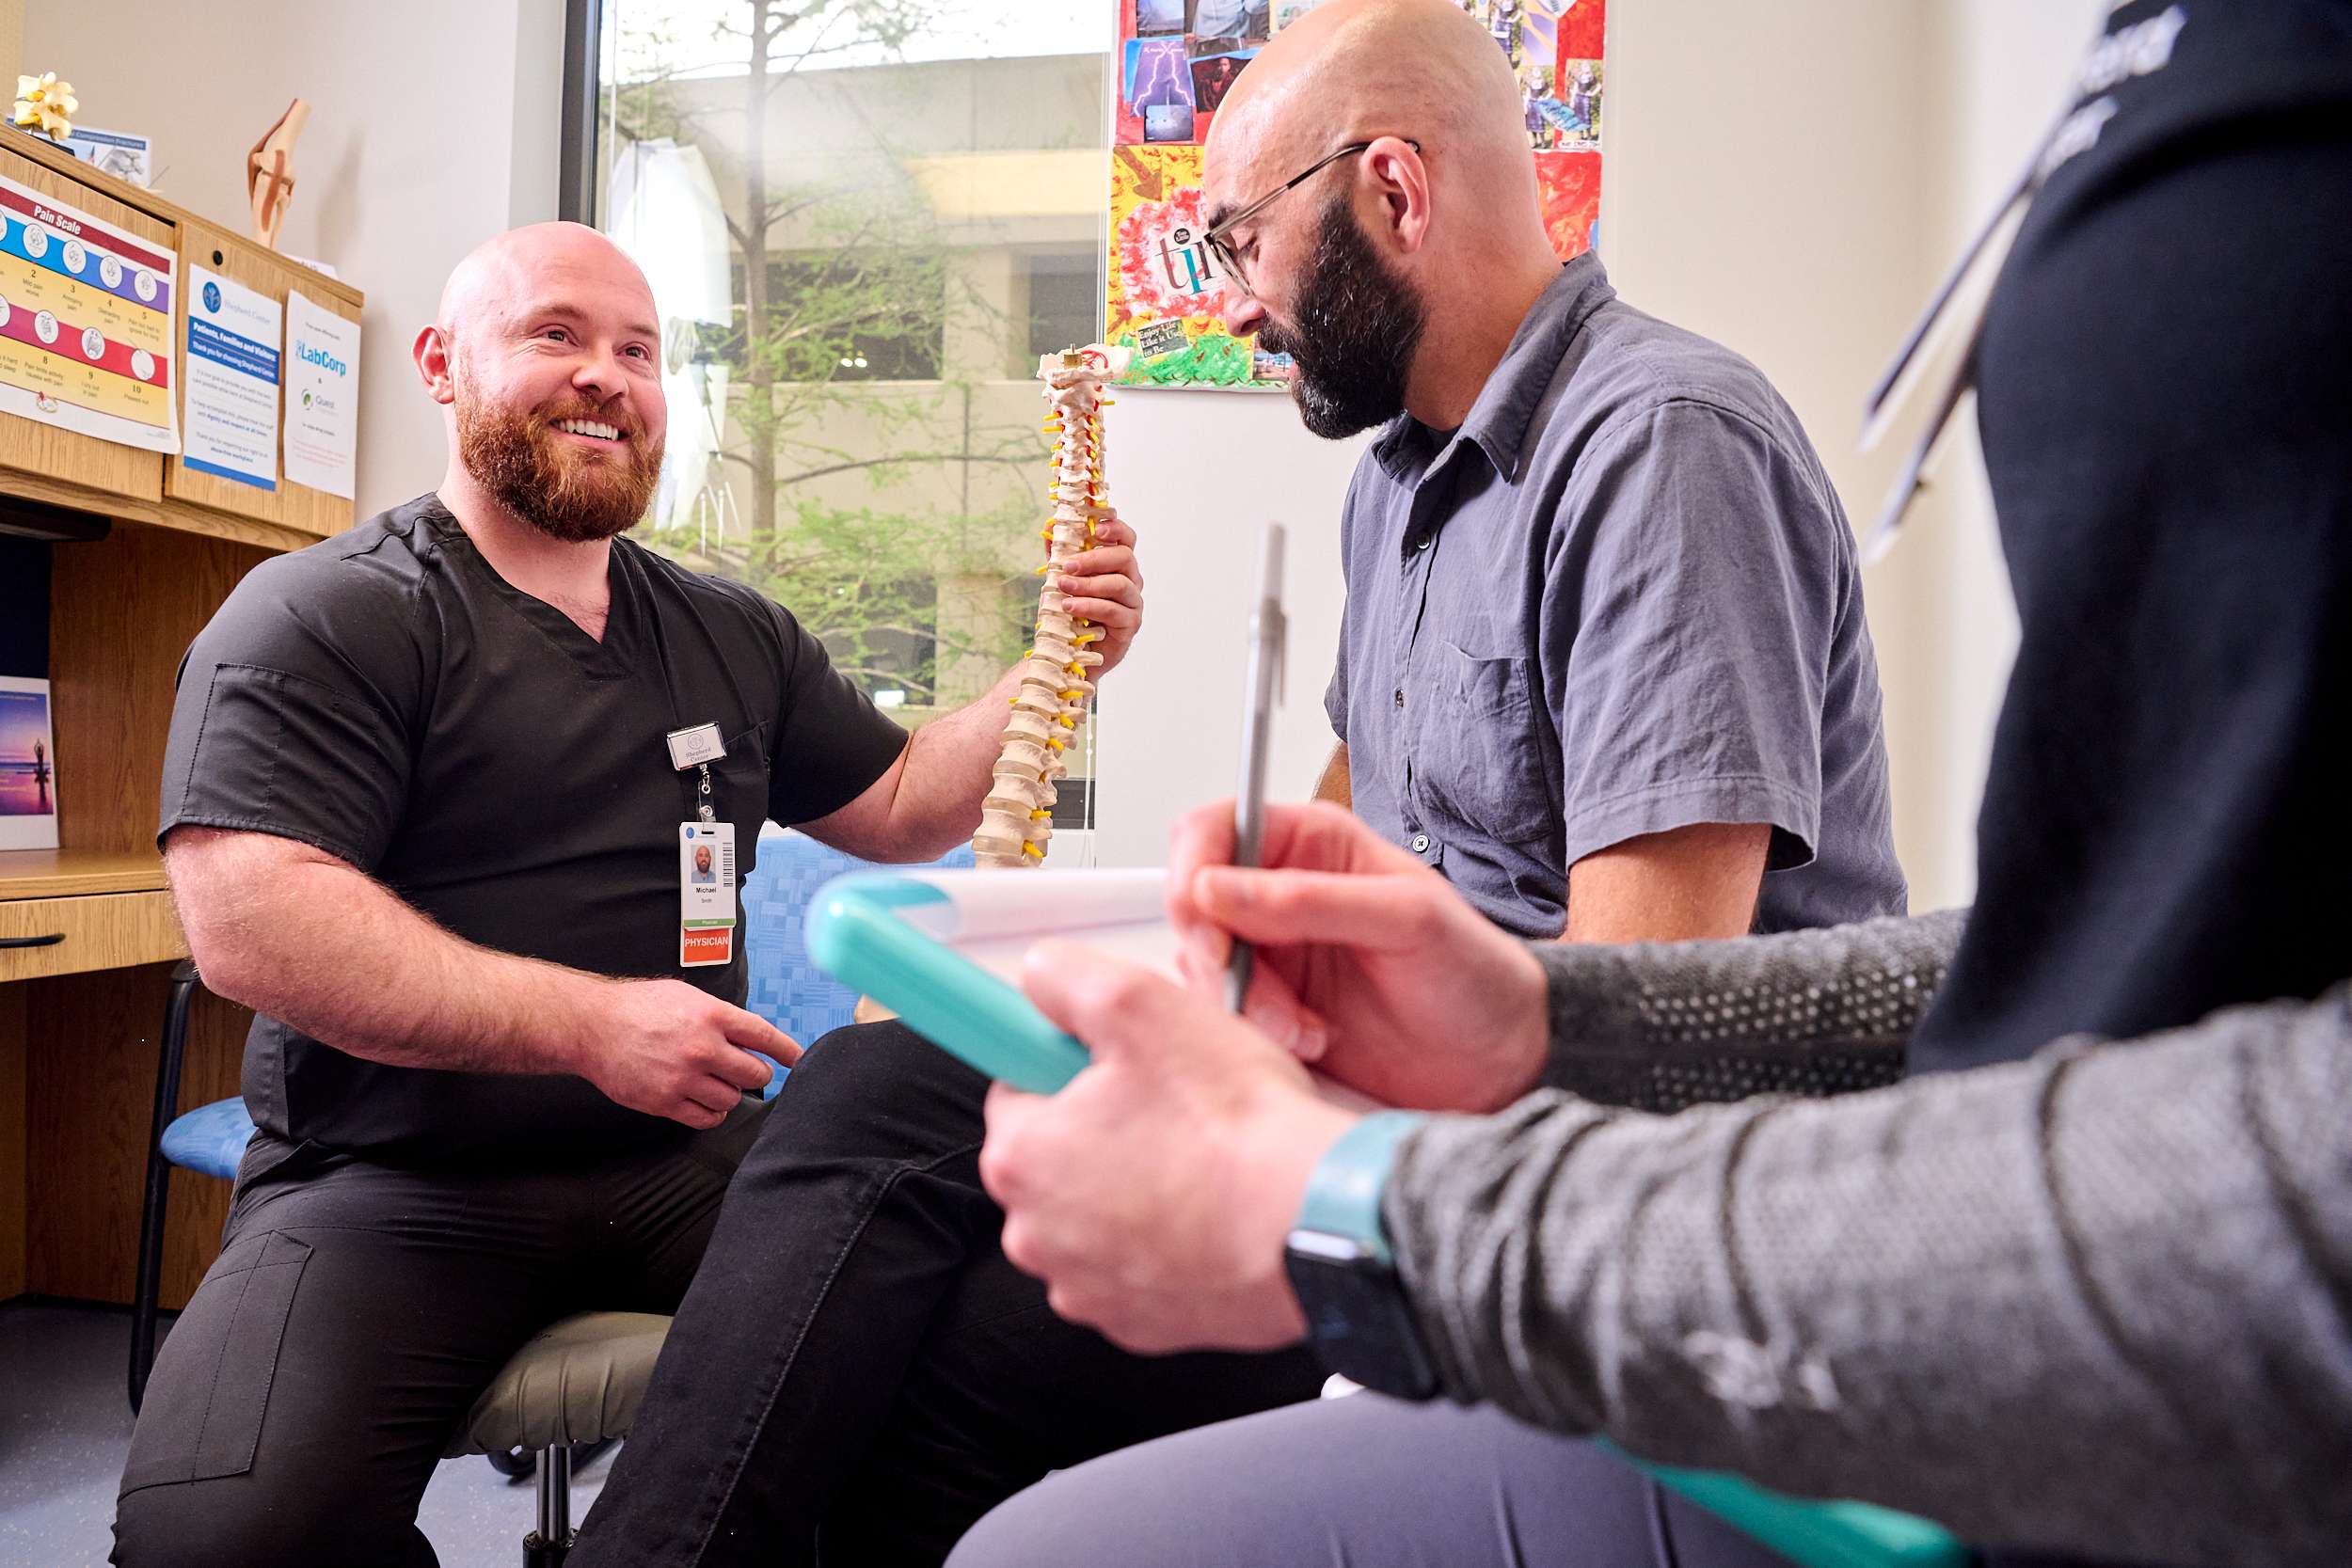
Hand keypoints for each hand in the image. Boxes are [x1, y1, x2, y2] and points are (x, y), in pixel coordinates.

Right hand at [575, 978, 795, 1127]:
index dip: (788, 1051)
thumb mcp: (685, 996)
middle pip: (755, 1074)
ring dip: (729, 1093)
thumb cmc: (637, 1007)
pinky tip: (703, 1101)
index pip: (765, 1036)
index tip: (800, 1061)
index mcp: (711, 1015)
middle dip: (755, 1073)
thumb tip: (749, 1036)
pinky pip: (707, 1119)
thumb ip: (719, 1015)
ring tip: (714, 1082)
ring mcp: (684, 1077)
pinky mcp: (665, 1101)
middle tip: (743, 1070)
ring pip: (733, 1098)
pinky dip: (712, 1113)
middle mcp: (702, 1047)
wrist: (591, 1027)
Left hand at [981, 945, 1358, 1353]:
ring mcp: (1090, 1289)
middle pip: (1058, 1157)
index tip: (1121, 1062)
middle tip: (1176, 1105)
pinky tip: (1216, 1212)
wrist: (1316, 1224)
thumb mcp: (1140, 1005)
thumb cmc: (1233, 1125)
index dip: (1073, 1064)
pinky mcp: (1143, 1325)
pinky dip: (1172, 1242)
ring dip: (1138, 1187)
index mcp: (1021, 1158)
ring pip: (1099, 1215)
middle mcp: (1038, 1236)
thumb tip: (1039, 975)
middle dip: (1107, 1128)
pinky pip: (1142, 1268)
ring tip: (1204, 1160)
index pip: (1016, 1089)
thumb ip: (1066, 978)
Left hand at [1055, 514, 1143, 676]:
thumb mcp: (1059, 579)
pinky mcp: (1130, 624)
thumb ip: (1058, 553)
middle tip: (1067, 566)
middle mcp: (1131, 580)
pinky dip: (1090, 606)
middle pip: (1124, 557)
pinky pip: (1114, 610)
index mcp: (1117, 564)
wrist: (1069, 651)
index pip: (1126, 538)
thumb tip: (1051, 524)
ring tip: (1063, 587)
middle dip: (1093, 559)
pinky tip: (1070, 607)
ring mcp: (1133, 602)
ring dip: (1088, 584)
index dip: (1116, 529)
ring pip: (1119, 584)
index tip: (1096, 530)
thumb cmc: (1070, 613)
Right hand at [1169, 801, 1548, 1112]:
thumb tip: (1214, 886)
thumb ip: (1308, 899)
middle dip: (1214, 954)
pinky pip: (1222, 1015)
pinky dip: (1254, 1034)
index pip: (1215, 828)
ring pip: (1201, 966)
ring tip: (1306, 1027)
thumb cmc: (1473, 973)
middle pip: (1192, 903)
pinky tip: (1309, 1040)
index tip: (1206, 923)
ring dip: (1242, 1003)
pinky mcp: (1270, 1008)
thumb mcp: (1404, 920)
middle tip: (1257, 994)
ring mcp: (1271, 953)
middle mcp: (1279, 892)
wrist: (1499, 1058)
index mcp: (1312, 844)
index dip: (1194, 869)